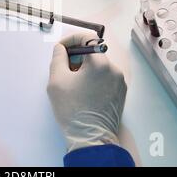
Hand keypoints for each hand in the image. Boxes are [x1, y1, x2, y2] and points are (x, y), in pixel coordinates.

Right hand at [47, 33, 126, 152]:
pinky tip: (83, 92)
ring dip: (84, 69)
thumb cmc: (72, 110)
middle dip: (76, 57)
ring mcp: (119, 81)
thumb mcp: (56, 81)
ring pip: (99, 65)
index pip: (86, 37)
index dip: (70, 39)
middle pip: (92, 52)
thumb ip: (57, 58)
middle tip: (64, 70)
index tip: (61, 49)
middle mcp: (113, 69)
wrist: (91, 138)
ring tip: (73, 85)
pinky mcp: (120, 92)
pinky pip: (105, 77)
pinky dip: (93, 79)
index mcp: (99, 63)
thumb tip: (61, 49)